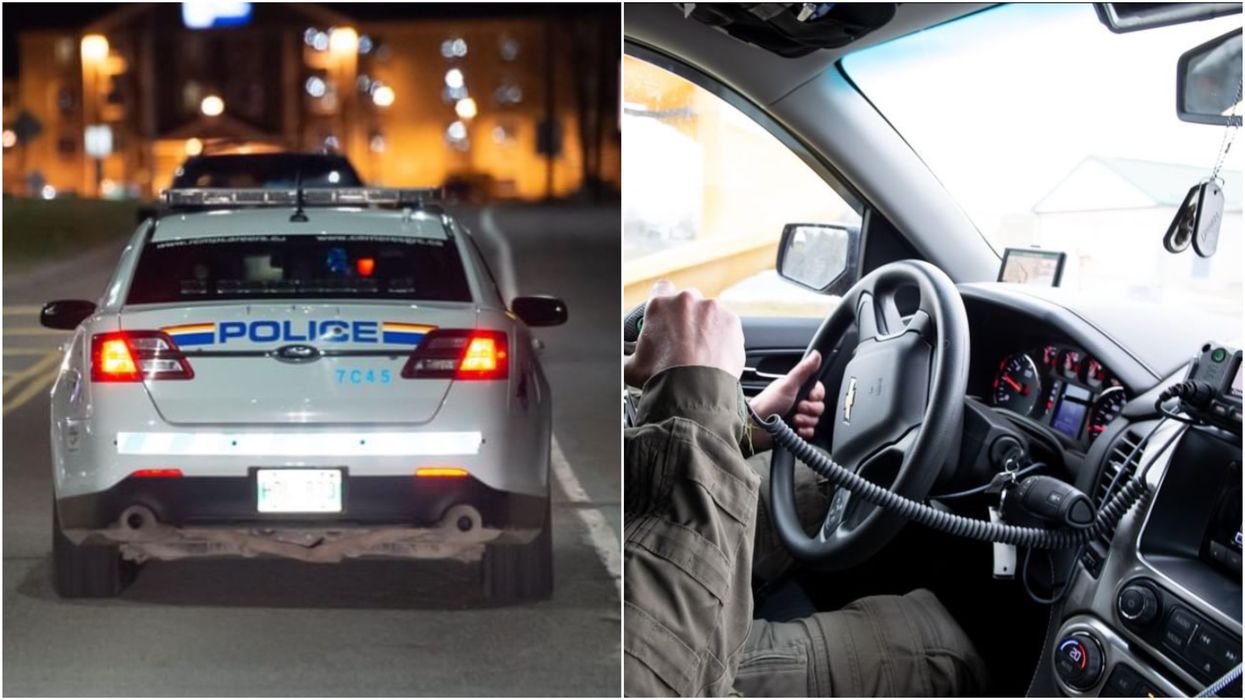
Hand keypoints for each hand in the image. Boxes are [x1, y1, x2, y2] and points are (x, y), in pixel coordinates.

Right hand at [624, 281, 744, 387]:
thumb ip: (624, 357)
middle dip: (687, 318)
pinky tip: (716, 355)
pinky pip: (727, 325)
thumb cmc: (663, 377)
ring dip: (706, 327)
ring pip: (709, 313)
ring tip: (701, 352)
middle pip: (687, 302)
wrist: (694, 389)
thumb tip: (618, 361)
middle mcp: (686, 301)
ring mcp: (712, 309)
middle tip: (684, 341)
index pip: (661, 289)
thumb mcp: (631, 367)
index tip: (666, 315)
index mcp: (659, 306)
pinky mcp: (731, 321)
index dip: (664, 302)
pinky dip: (724, 337)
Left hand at [748, 350, 825, 449]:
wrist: (755, 427)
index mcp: (796, 389)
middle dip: (810, 409)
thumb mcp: (787, 385)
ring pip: (814, 420)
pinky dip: (804, 432)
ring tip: (793, 420)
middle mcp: (797, 402)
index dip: (817, 395)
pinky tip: (795, 429)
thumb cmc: (767, 404)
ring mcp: (796, 416)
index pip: (818, 391)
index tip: (810, 396)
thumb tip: (816, 354)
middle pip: (818, 406)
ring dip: (806, 421)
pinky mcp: (795, 430)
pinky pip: (809, 432)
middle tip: (798, 408)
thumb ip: (803, 370)